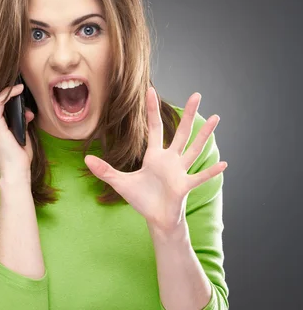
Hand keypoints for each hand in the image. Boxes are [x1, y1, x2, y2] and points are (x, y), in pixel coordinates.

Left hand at [84, 87, 227, 233]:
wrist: (156, 218)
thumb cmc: (142, 199)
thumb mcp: (120, 183)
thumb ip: (105, 170)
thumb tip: (86, 158)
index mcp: (154, 156)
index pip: (155, 128)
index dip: (151, 110)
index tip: (151, 91)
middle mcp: (170, 160)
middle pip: (181, 133)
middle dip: (189, 114)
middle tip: (197, 95)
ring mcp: (179, 172)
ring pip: (194, 149)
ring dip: (204, 135)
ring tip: (215, 118)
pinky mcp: (184, 186)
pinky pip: (199, 177)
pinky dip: (211, 172)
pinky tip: (224, 164)